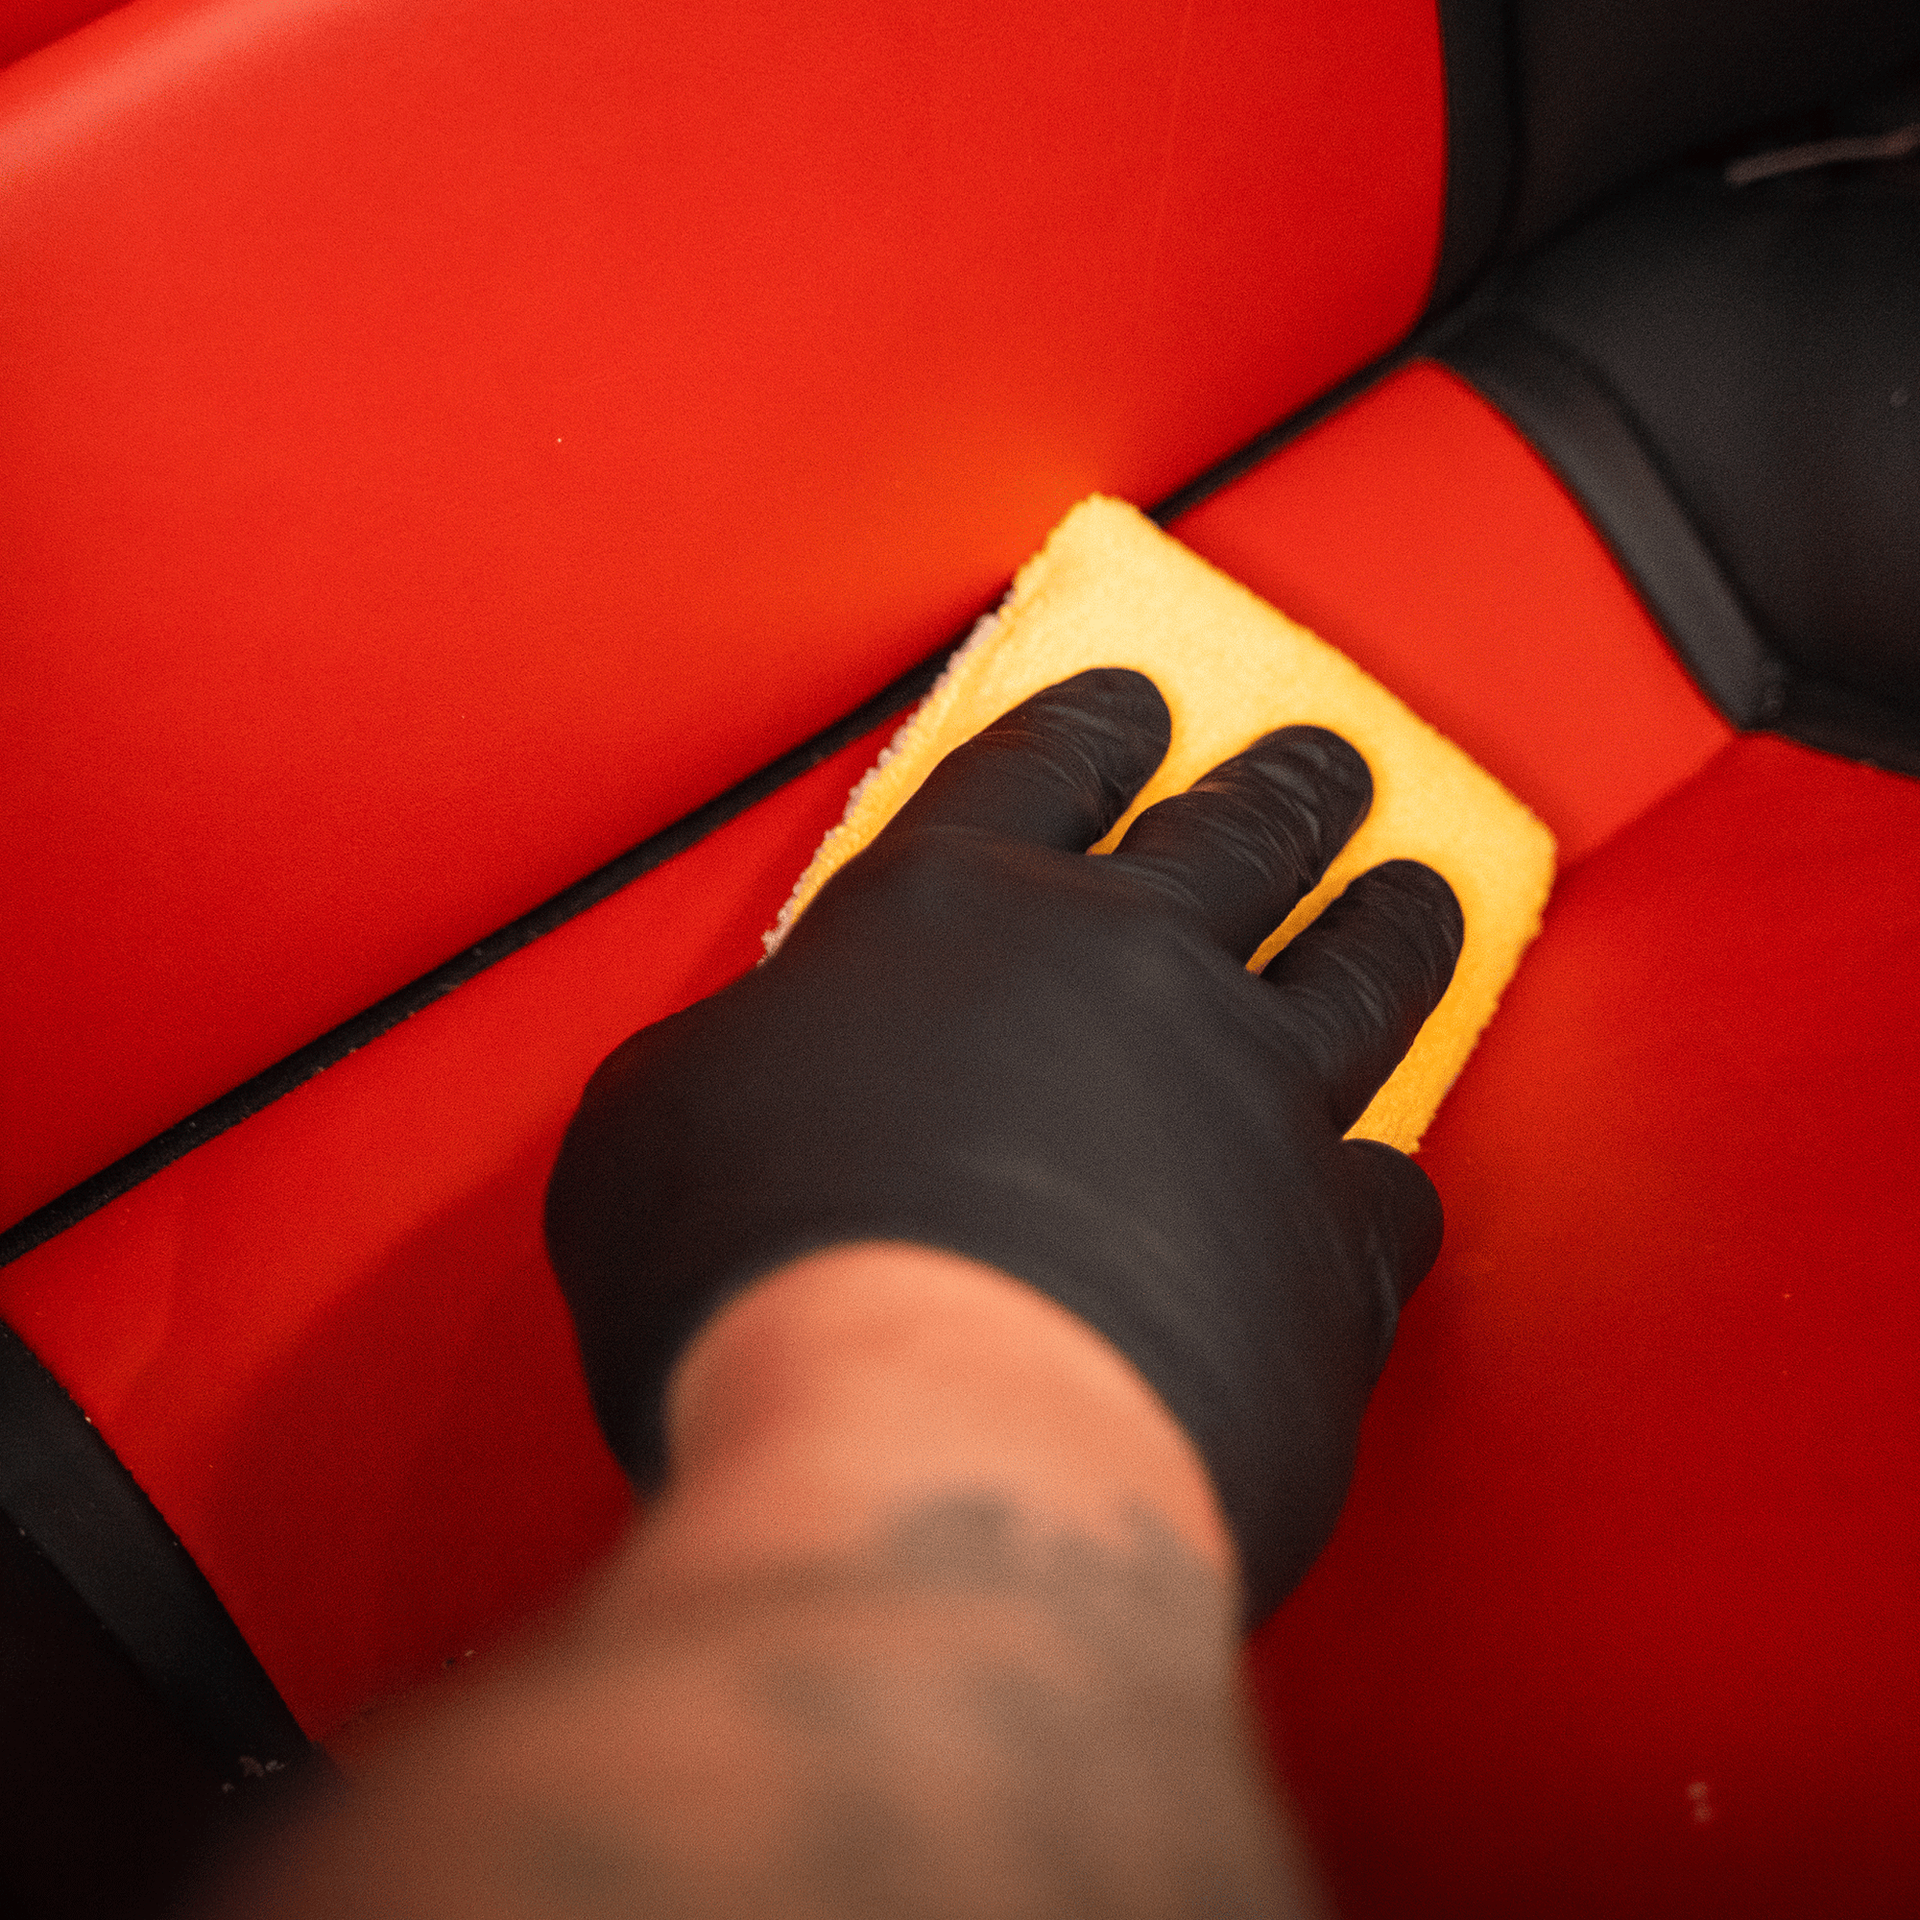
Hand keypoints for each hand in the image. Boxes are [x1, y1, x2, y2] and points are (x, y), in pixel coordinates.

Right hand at [546, 669, 1461, 1619]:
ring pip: (1362, 970)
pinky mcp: (1330, 1249)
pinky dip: (1384, 1181)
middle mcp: (1127, 969)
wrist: (932, 1434)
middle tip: (1322, 761)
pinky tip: (1380, 1180)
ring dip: (1391, 924)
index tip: (1139, 708)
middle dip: (1286, 787)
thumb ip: (737, 1060)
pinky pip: (1389, 1189)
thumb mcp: (659, 1119)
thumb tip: (750, 1080)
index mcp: (955, 908)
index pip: (1042, 770)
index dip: (1095, 729)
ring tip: (1414, 894)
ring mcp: (1253, 1098)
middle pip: (1241, 834)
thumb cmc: (768, 1280)